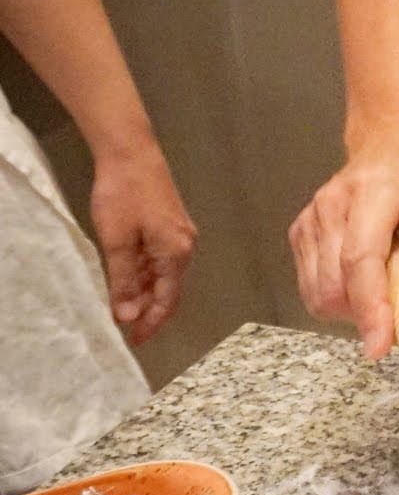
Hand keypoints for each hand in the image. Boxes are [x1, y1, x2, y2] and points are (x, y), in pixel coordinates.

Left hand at [90, 140, 196, 345]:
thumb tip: (128, 315)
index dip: (151, 323)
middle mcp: (185, 245)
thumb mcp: (117, 242)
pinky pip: (160, 258)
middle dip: (150, 311)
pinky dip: (145, 274)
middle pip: (170, 288)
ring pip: (164, 274)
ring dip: (145, 292)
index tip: (135, 341)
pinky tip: (128, 279)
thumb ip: (124, 281)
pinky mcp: (169, 223)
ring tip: (122, 308)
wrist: (131, 153)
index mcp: (176, 253)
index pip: (167, 299)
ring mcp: (179, 233)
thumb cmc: (125, 196)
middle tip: (128, 330)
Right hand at [289, 123, 398, 358]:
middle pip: (335, 285)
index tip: (380, 345)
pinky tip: (364, 275)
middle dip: (367, 314)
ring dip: (353, 307)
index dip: (369, 308)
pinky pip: (311, 284)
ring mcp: (311, 220)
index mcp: (373, 192)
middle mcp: (332, 207)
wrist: (385, 135)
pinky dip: (338, 295)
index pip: (360, 259)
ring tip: (386, 280)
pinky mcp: (300, 232)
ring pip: (318, 292)